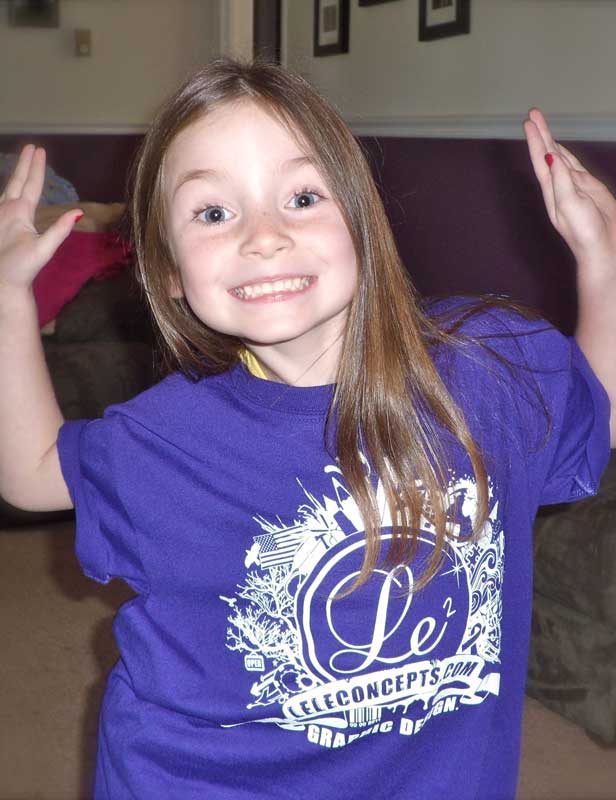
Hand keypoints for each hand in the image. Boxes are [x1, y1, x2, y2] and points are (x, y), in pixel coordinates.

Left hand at [0, 145, 81, 291]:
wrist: (0, 281)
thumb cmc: (22, 267)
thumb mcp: (44, 249)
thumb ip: (60, 229)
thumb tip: (78, 212)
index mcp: (19, 212)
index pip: (31, 184)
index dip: (37, 167)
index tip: (40, 149)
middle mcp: (4, 208)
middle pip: (16, 181)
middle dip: (24, 164)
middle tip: (30, 147)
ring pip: (6, 189)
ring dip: (14, 175)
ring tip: (20, 165)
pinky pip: (0, 201)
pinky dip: (7, 191)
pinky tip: (8, 193)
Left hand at [524, 108, 615, 269]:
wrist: (604, 248)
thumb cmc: (585, 232)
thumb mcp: (571, 204)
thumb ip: (562, 180)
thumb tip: (550, 156)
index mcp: (552, 191)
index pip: (540, 160)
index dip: (534, 140)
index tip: (529, 122)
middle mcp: (560, 186)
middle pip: (547, 154)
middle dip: (540, 133)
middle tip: (533, 113)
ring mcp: (574, 185)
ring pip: (559, 157)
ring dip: (549, 140)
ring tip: (540, 124)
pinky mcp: (588, 187)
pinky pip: (573, 165)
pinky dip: (565, 154)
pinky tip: (559, 148)